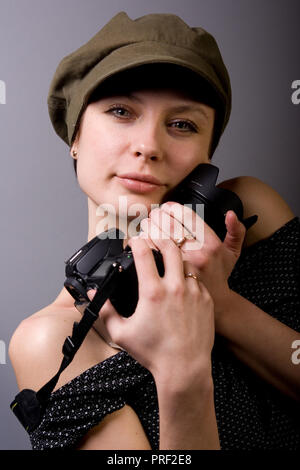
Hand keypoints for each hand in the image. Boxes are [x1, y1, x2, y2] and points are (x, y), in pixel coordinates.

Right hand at [88, 237, 214, 386]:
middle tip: (154, 241)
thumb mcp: (122, 333)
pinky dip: (188, 277)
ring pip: (186, 262)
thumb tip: (96, 295)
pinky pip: (197, 279)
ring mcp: (194, 292)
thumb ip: (106, 310)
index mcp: (153, 292)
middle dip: (160, 238)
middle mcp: (175, 287)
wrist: (185, 369)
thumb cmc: (154, 353)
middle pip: (171, 247)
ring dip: (176, 258)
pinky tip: (181, 286)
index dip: (136, 241)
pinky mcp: (206, 299)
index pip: (144, 253)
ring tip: (168, 264)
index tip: (134, 241)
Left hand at [139, 202, 245, 316]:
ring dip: (149, 227)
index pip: (187, 216)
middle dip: (158, 215)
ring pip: (157, 236)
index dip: (173, 207)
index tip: (168, 207)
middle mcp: (196, 253)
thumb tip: (230, 214)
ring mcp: (180, 265)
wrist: (213, 303)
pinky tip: (144, 241)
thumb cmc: (219, 275)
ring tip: (148, 226)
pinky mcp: (167, 275)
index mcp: (211, 244)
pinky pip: (151, 253)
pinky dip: (144, 243)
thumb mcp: (233, 252)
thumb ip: (236, 231)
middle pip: (169, 223)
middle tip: (154, 215)